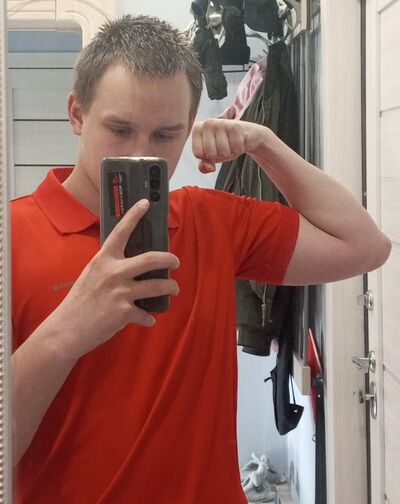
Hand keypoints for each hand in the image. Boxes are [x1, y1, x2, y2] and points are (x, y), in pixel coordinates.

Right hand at [47, 199, 179, 358]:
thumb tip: (131, 265)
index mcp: (104, 260)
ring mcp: (121, 293)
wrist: (66, 328)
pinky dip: (149, 318)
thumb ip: (110, 267)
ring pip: (158, 286)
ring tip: (173, 289)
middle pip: (152, 259)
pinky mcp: (125, 313)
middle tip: (175, 262)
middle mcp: (114, 273)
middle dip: (170, 259)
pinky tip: (148, 319)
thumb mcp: (92, 274)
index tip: (145, 203)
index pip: (121, 232)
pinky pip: (146, 314)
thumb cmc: (79, 301)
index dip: (134, 215)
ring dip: (170, 287)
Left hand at [192, 118, 267, 172]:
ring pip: (223, 151)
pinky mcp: (235, 126)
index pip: (198, 153)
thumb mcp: (212, 156)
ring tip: (231, 144)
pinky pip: (235, 148)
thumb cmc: (226, 145)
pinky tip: (239, 141)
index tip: (213, 149)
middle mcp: (207, 123)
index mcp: (197, 129)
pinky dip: (238, 149)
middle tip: (224, 147)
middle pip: (210, 153)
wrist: (246, 135)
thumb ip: (204, 164)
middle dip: (219, 155)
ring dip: (230, 152)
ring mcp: (221, 123)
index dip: (208, 157)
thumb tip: (208, 168)